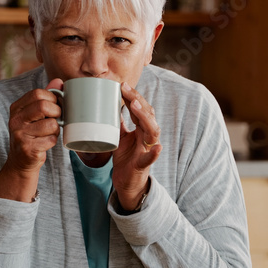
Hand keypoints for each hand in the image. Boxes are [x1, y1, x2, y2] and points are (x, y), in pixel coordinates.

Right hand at [0, 79, 62, 202]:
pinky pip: (51, 139)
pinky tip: (45, 143)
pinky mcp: (27, 148)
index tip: (55, 106)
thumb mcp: (36, 114)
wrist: (21, 161)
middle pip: (44, 106)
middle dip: (57, 112)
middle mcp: (15, 120)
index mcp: (16, 108)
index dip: (52, 98)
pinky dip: (53, 141)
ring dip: (56, 129)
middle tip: (57, 119)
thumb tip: (59, 81)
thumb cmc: (32, 134)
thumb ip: (46, 97)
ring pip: (51, 124)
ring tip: (49, 133)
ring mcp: (20, 135)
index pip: (38, 93)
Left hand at [113, 82, 160, 210]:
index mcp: (142, 128)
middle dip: (138, 100)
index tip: (122, 85)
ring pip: (152, 131)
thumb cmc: (125, 157)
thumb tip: (109, 104)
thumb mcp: (119, 136)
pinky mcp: (144, 164)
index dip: (133, 96)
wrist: (127, 182)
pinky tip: (158, 148)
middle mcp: (148, 136)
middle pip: (148, 114)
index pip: (141, 108)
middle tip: (126, 88)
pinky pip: (151, 158)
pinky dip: (155, 153)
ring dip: (145, 117)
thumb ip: (118, 122)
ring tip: (135, 106)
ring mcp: (147, 149)